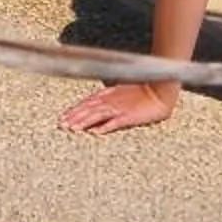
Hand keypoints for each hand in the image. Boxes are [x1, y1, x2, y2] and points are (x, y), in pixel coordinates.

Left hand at [59, 81, 176, 134]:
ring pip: (96, 115)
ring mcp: (119, 108)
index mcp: (109, 94)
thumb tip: (98, 106)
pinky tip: (94, 132)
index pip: (87, 102)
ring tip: (72, 129)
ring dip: (83, 122)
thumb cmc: (145, 89)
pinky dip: (104, 127)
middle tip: (61, 125)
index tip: (63, 117)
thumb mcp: (123, 91)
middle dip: (73, 117)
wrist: (160, 89)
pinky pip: (114, 122)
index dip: (74, 109)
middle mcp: (110, 101)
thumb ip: (110, 97)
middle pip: (87, 109)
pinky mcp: (128, 116)